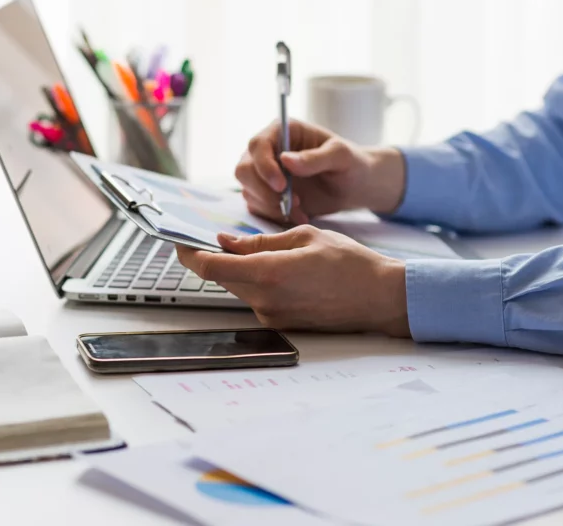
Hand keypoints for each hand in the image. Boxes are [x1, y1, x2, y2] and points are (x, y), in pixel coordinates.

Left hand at [176, 226, 409, 335]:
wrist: (381, 298)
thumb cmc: (350, 264)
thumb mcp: (303, 237)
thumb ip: (259, 242)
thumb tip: (226, 242)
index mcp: (268, 274)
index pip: (209, 268)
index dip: (189, 254)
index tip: (180, 241)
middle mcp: (265, 300)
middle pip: (220, 278)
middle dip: (214, 258)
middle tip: (215, 239)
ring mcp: (272, 316)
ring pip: (238, 288)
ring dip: (238, 270)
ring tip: (258, 251)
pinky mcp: (281, 324)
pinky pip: (256, 299)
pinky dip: (257, 282)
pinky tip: (278, 270)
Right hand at [235, 120, 406, 223]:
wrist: (352, 186)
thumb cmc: (350, 163)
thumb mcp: (340, 156)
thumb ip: (315, 158)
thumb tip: (285, 160)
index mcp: (282, 131)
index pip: (258, 145)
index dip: (264, 166)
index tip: (281, 185)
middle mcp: (267, 151)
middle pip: (244, 170)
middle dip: (264, 190)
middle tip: (293, 202)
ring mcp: (263, 173)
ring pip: (248, 191)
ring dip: (271, 205)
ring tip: (301, 210)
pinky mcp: (265, 194)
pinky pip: (257, 207)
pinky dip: (274, 215)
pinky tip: (299, 215)